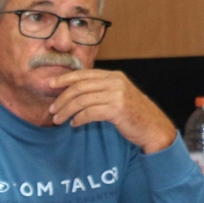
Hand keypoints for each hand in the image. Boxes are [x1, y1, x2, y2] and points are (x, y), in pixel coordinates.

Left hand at [48, 69, 175, 152]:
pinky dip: (78, 119)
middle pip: (79, 87)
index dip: (64, 78)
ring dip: (66, 111)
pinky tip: (74, 124)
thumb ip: (100, 89)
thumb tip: (72, 90)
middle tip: (51, 109)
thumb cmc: (132, 113)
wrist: (154, 128)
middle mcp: (116, 82)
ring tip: (58, 119)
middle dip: (62, 99)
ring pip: (82, 101)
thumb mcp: (117, 95)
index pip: (83, 74)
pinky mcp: (118, 109)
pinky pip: (90, 113)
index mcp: (114, 76)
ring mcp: (117, 95)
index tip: (50, 84)